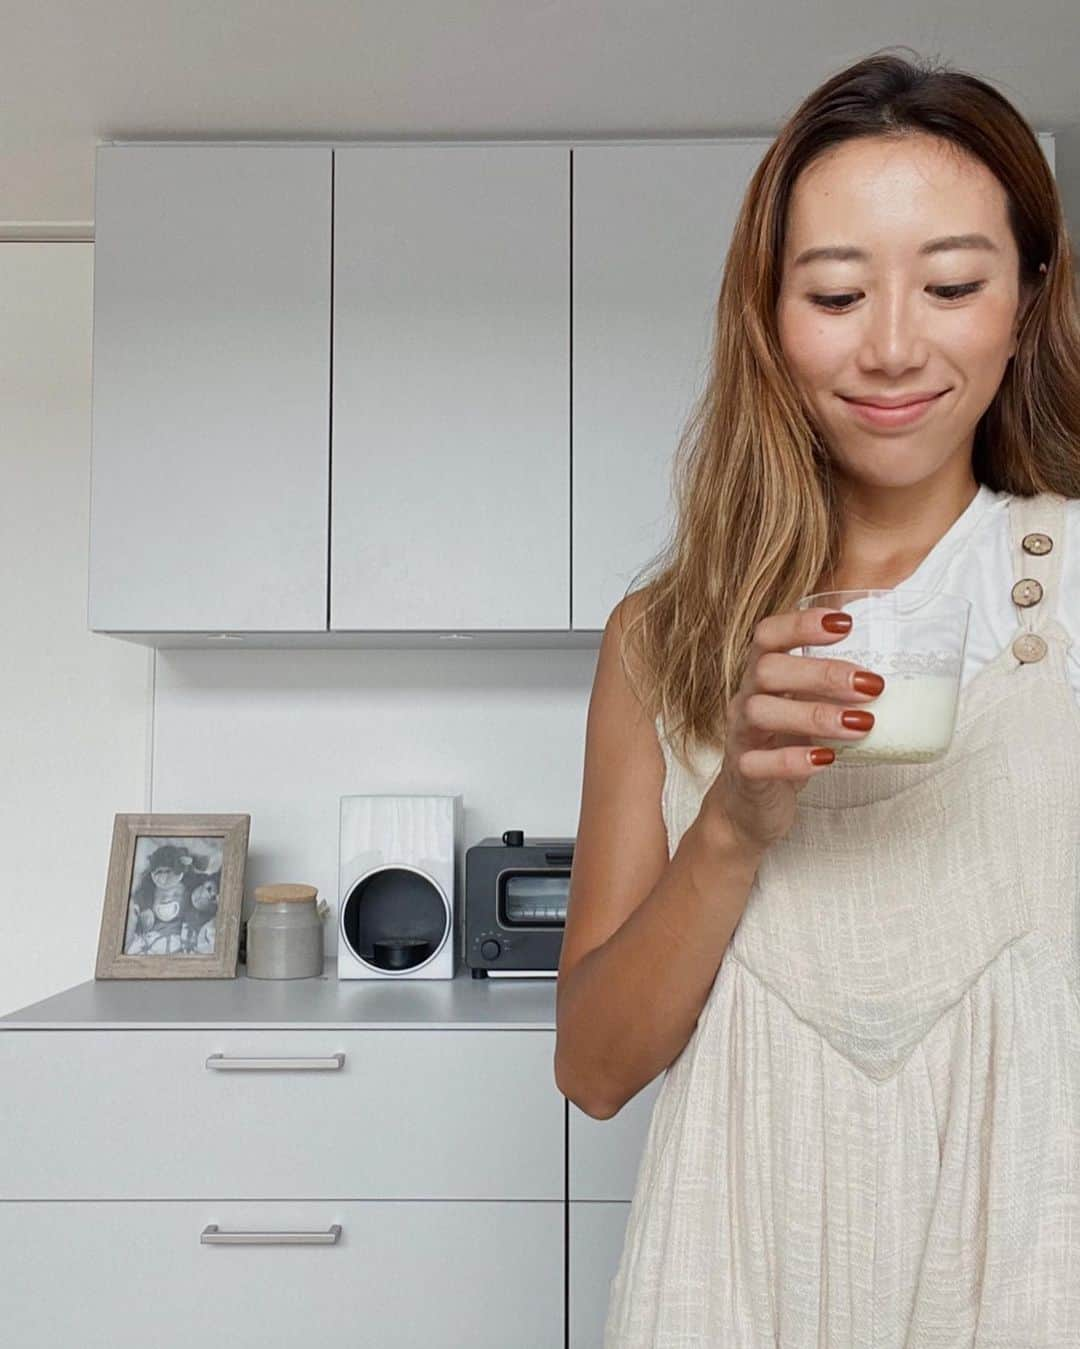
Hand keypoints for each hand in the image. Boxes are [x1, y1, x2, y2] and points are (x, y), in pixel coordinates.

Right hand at [699, 606, 884, 850]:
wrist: (753, 803)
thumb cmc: (789, 745)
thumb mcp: (811, 707)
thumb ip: (838, 685)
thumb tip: (904, 657)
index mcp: (763, 676)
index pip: (768, 635)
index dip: (801, 624)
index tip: (846, 623)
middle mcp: (746, 698)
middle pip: (767, 669)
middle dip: (821, 673)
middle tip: (871, 685)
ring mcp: (741, 735)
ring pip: (759, 711)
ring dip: (814, 714)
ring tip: (862, 723)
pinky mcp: (744, 773)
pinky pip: (757, 763)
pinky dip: (793, 760)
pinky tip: (827, 760)